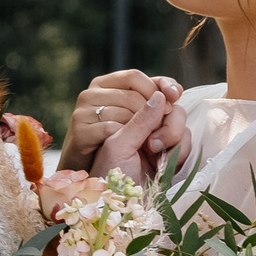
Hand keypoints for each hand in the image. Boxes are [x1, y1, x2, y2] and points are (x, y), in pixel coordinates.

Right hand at [61, 69, 186, 172]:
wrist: (94, 179)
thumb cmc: (120, 145)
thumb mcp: (138, 119)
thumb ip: (154, 102)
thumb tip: (176, 90)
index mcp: (104, 84)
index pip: (134, 76)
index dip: (156, 85)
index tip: (174, 97)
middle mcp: (90, 94)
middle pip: (133, 95)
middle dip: (154, 114)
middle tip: (163, 131)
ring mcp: (82, 112)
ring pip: (124, 112)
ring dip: (142, 131)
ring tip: (148, 145)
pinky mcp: (79, 131)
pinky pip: (111, 128)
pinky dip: (125, 140)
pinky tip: (130, 149)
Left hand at [91, 89, 181, 181]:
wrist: (119, 208)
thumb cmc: (110, 175)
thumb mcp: (120, 144)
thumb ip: (140, 121)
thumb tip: (160, 95)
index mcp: (131, 121)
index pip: (154, 97)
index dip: (165, 92)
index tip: (171, 92)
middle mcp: (147, 130)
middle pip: (174, 110)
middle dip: (169, 123)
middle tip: (152, 142)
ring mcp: (162, 145)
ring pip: (183, 128)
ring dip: (173, 140)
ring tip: (154, 155)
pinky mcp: (173, 160)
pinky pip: (188, 146)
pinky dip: (180, 154)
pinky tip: (165, 167)